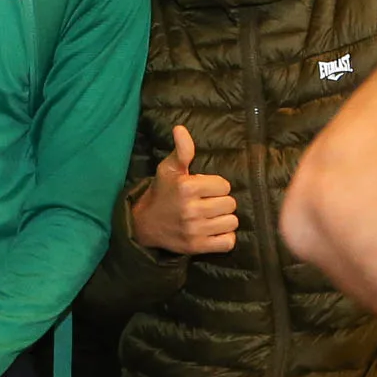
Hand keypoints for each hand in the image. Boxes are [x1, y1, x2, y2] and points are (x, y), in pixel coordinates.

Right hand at [132, 126, 237, 254]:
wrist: (145, 224)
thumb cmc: (162, 192)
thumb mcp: (169, 168)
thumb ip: (182, 150)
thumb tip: (180, 128)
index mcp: (187, 187)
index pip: (224, 185)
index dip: (217, 186)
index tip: (205, 189)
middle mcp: (191, 209)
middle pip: (230, 204)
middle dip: (221, 202)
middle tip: (209, 202)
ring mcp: (194, 230)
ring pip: (232, 222)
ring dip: (224, 219)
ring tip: (212, 216)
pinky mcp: (197, 247)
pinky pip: (228, 242)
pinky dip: (225, 238)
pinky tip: (215, 230)